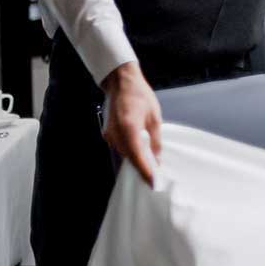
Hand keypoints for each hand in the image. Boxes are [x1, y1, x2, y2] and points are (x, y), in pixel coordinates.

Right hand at [101, 62, 162, 184]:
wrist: (120, 82)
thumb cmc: (140, 95)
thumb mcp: (154, 117)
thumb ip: (155, 140)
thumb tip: (157, 159)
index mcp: (129, 129)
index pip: (137, 157)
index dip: (146, 172)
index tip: (153, 183)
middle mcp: (116, 135)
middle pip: (130, 158)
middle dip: (142, 167)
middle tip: (155, 175)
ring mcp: (109, 135)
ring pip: (124, 154)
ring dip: (136, 158)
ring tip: (151, 160)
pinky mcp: (107, 134)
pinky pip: (120, 147)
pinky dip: (130, 150)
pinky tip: (140, 147)